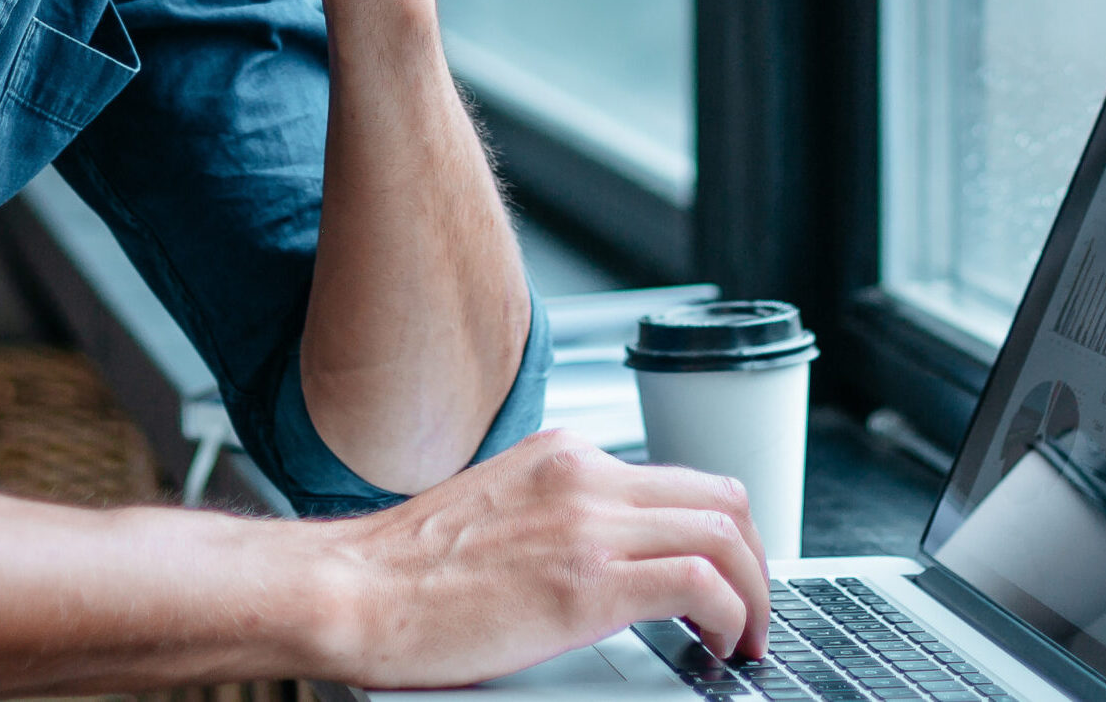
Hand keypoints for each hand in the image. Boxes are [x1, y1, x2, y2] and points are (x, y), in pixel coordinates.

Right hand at [313, 430, 772, 688]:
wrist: (350, 590)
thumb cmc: (401, 571)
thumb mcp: (493, 510)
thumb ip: (551, 517)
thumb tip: (592, 557)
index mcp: (562, 456)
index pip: (676, 479)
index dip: (718, 533)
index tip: (724, 577)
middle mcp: (585, 474)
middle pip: (719, 497)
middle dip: (755, 558)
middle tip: (751, 610)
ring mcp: (589, 522)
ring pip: (725, 532)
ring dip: (754, 591)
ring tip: (745, 639)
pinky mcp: (589, 581)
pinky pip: (702, 584)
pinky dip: (731, 616)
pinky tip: (717, 649)